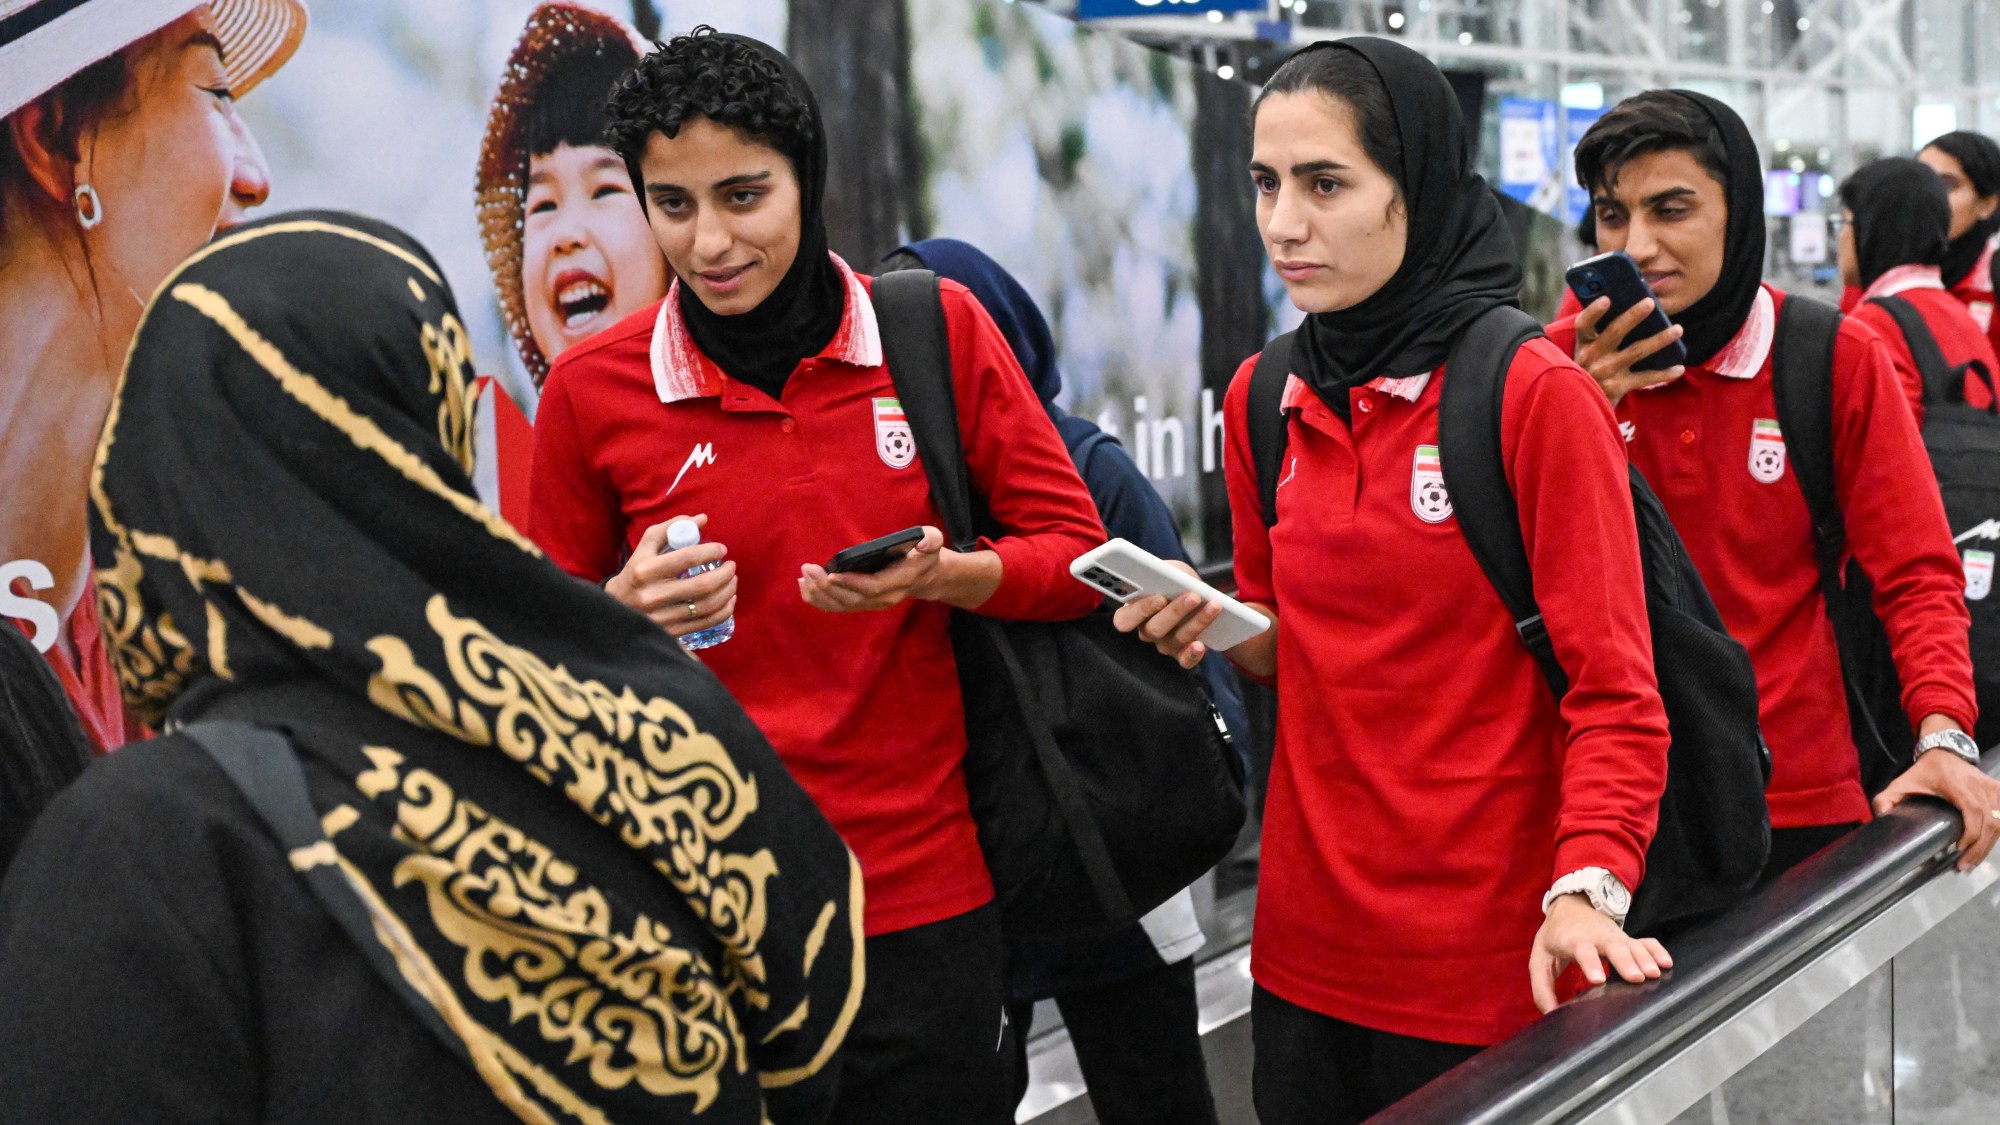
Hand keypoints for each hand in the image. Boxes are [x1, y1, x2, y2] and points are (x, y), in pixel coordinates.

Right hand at [604, 514, 737, 636]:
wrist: (616, 608)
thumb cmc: (635, 572)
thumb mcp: (645, 548)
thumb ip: (670, 529)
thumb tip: (702, 519)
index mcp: (645, 570)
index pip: (686, 558)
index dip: (710, 551)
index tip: (721, 549)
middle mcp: (653, 596)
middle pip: (701, 585)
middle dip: (724, 574)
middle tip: (731, 566)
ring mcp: (662, 617)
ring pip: (707, 606)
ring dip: (727, 591)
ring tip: (732, 580)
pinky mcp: (671, 632)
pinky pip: (705, 622)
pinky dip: (723, 611)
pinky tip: (729, 600)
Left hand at [799, 526, 951, 612]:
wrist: (924, 577)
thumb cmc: (924, 555)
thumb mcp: (932, 542)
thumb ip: (931, 540)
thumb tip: (924, 541)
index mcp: (899, 582)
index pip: (873, 588)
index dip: (852, 583)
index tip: (833, 573)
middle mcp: (883, 598)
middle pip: (852, 599)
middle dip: (828, 586)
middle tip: (809, 569)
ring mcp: (871, 604)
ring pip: (842, 605)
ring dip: (819, 594)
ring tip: (803, 578)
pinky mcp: (860, 603)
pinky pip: (837, 606)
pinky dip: (819, 599)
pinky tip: (804, 587)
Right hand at [1111, 560, 1223, 669]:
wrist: (1201, 596)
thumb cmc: (1178, 580)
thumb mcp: (1170, 570)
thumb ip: (1164, 572)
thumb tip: (1168, 575)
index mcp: (1133, 612)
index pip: (1124, 620)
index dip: (1140, 611)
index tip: (1159, 598)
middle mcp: (1146, 632)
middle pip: (1154, 630)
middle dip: (1175, 612)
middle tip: (1193, 596)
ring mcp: (1164, 645)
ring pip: (1175, 640)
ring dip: (1196, 622)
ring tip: (1213, 605)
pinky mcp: (1182, 655)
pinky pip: (1185, 661)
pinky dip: (1193, 654)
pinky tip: (1201, 645)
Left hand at [1529, 896, 1671, 1012]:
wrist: (1570, 906)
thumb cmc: (1555, 936)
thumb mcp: (1540, 959)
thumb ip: (1542, 987)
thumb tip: (1551, 1014)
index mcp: (1573, 940)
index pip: (1582, 950)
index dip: (1590, 962)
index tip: (1598, 979)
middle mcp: (1597, 937)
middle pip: (1613, 947)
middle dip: (1625, 961)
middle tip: (1636, 978)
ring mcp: (1615, 937)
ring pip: (1632, 945)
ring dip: (1644, 958)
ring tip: (1656, 975)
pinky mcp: (1627, 938)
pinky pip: (1645, 942)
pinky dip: (1656, 950)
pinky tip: (1667, 963)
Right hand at [1574, 296, 1686, 406]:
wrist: (1583, 404)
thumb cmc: (1589, 371)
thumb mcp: (1586, 352)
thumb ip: (1600, 334)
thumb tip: (1627, 306)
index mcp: (1583, 344)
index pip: (1584, 324)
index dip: (1594, 311)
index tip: (1607, 299)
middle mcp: (1591, 357)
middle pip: (1614, 332)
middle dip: (1633, 316)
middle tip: (1651, 303)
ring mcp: (1606, 372)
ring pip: (1636, 352)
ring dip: (1659, 340)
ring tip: (1678, 329)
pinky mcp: (1618, 387)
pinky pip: (1644, 378)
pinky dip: (1663, 374)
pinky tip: (1679, 368)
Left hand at [1873, 721, 1999, 871]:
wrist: (1943, 752)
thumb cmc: (1924, 772)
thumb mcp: (1900, 783)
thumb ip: (1886, 799)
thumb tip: (1883, 816)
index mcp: (1954, 782)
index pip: (1972, 809)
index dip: (1971, 832)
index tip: (1959, 849)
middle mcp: (1976, 783)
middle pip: (1990, 819)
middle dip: (1979, 847)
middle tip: (1964, 865)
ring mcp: (1990, 786)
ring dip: (1989, 843)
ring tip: (1972, 861)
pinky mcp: (1997, 790)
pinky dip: (1998, 831)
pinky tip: (1987, 846)